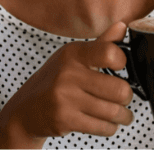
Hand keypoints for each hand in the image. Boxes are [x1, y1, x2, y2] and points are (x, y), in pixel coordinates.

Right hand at [0, 22, 134, 142]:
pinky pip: (103, 127)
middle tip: (124, 97)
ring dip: (123, 116)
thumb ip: (101, 43)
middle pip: (119, 90)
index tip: (121, 68)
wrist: (26, 108)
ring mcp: (65, 97)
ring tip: (121, 114)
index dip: (122, 62)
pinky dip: (110, 128)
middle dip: (127, 97)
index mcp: (73, 53)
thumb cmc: (54, 80)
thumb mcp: (73, 57)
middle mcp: (68, 73)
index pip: (110, 53)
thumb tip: (123, 26)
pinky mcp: (64, 119)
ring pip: (113, 112)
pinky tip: (107, 122)